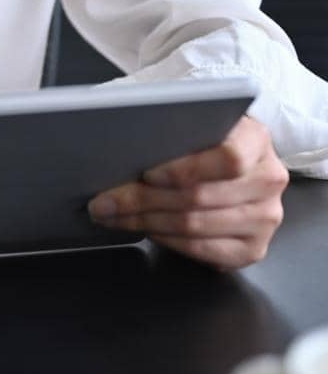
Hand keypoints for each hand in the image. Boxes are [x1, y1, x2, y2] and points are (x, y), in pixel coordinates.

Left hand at [87, 115, 288, 269]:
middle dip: (142, 200)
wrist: (232, 165)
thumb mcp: (194, 123)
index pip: (228, 158)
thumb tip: (121, 143)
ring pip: (195, 225)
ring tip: (113, 215)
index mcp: (256, 140)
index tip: (146, 173)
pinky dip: (166, 240)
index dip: (183, 169)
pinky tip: (144, 229)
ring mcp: (265, 217)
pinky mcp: (254, 247)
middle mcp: (268, 179)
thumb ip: (172, 129)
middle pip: (201, 196)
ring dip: (145, 222)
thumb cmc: (202, 141)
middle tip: (105, 201)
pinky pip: (202, 250)